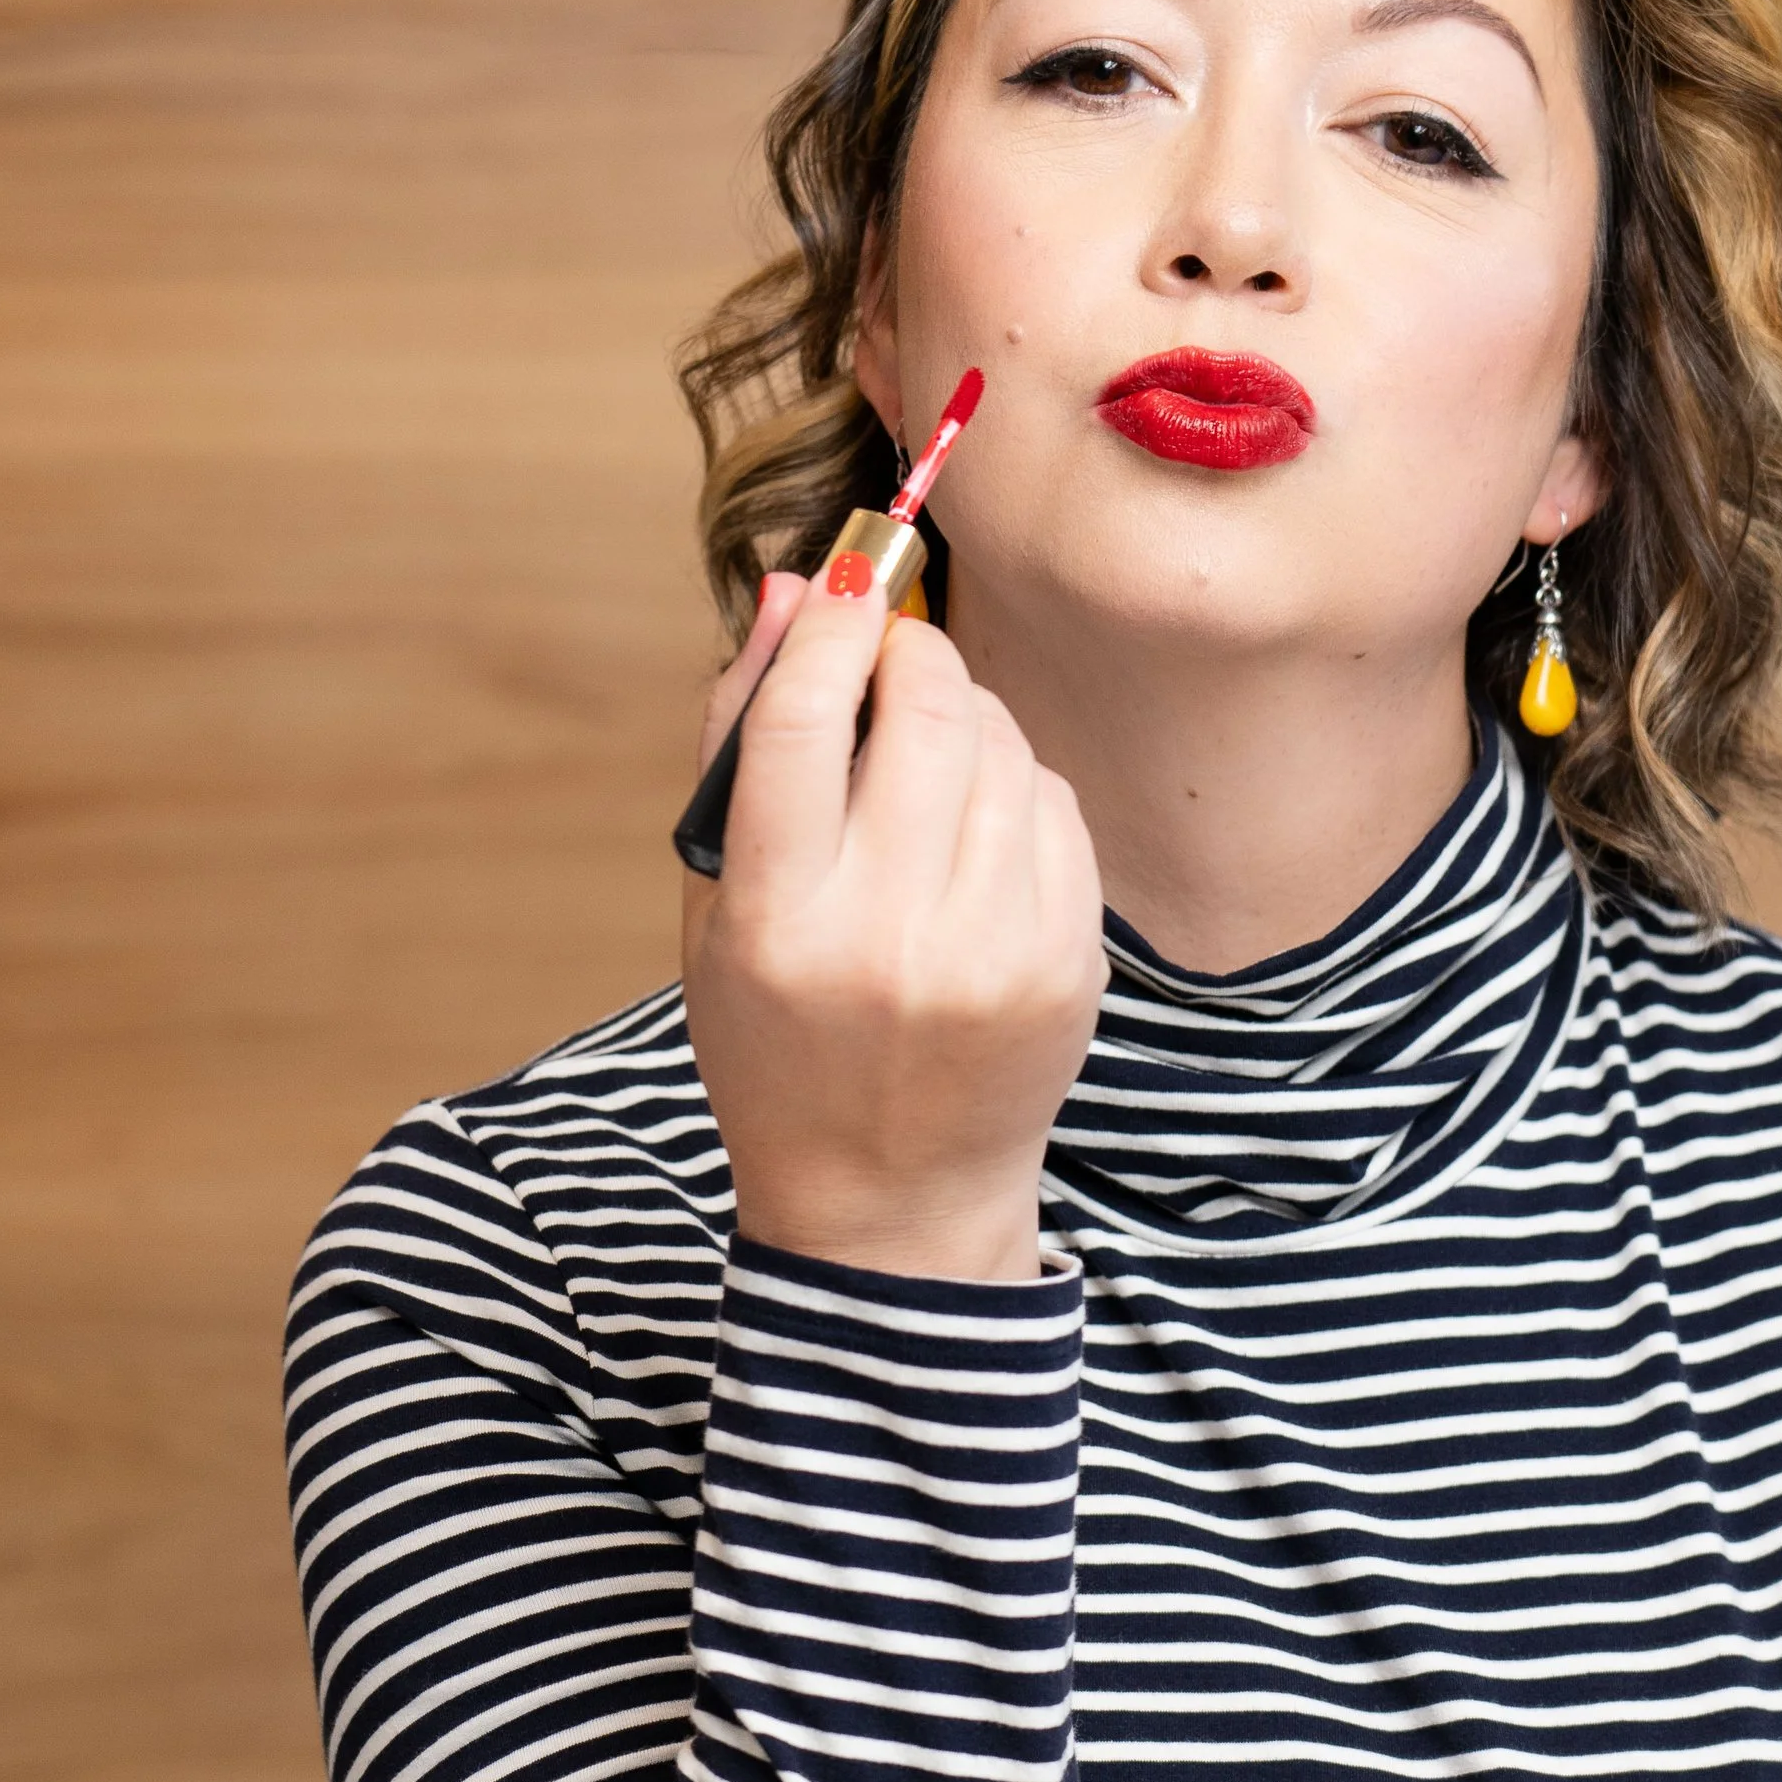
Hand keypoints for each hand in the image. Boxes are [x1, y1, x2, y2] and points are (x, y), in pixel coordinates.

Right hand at [683, 572, 1106, 1281]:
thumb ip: (738, 746)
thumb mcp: (715, 913)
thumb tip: (791, 592)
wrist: (891, 1202)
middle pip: (923, 714)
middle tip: (892, 657)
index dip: (829, 624)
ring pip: (1000, 747)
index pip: (806, 723)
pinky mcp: (1066, 964)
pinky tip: (978, 825)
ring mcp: (993, 955)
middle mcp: (890, 939)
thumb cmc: (781, 1042)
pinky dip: (1015, 783)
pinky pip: (1053, 807)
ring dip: (965, 714)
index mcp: (778, 926)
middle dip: (910, 654)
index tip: (842, 580)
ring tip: (928, 755)